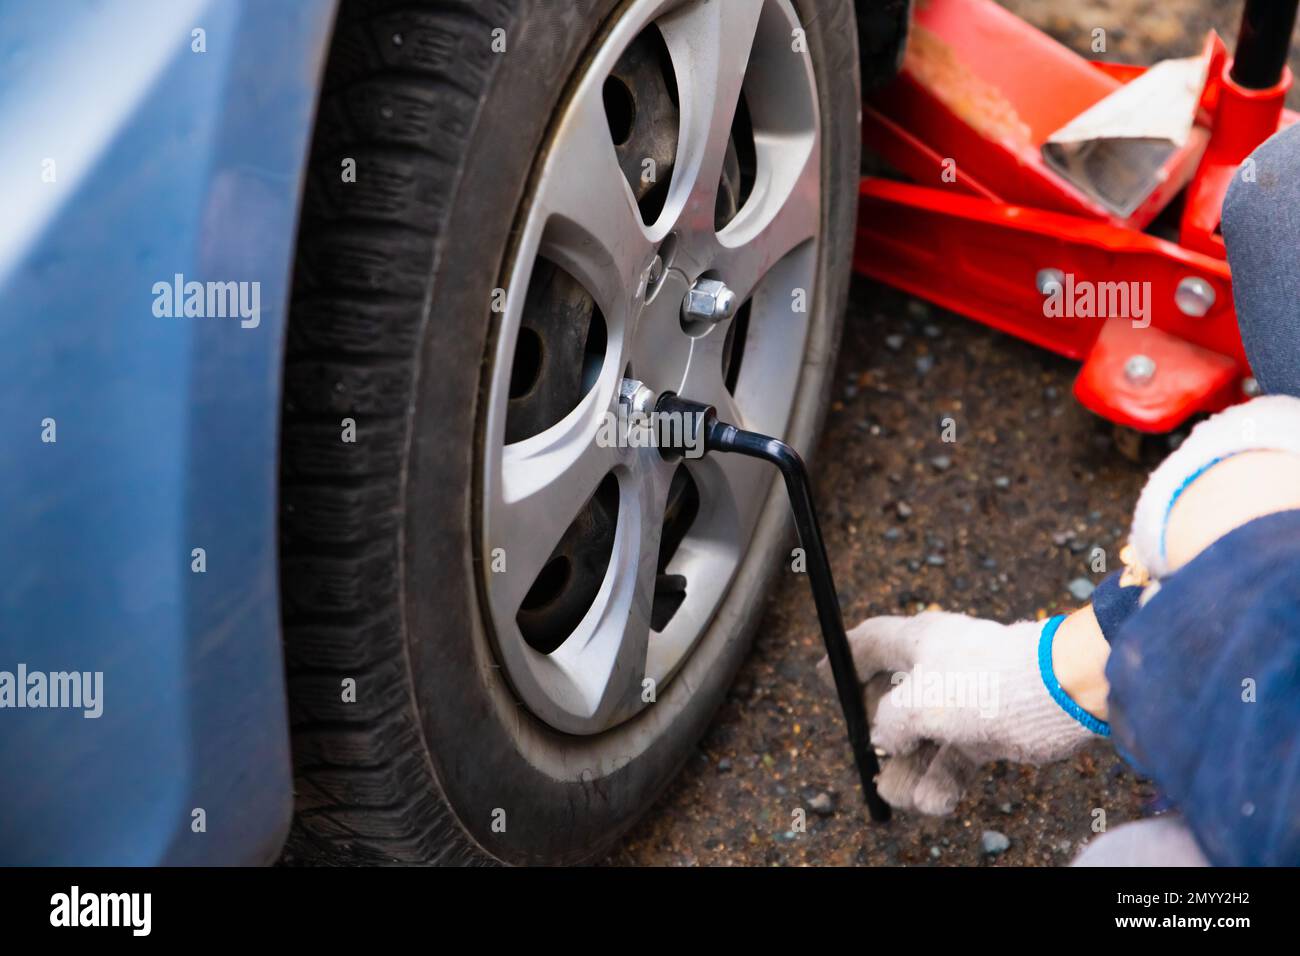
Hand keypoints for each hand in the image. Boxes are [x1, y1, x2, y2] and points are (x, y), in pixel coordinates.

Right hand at [818, 612, 1096, 814]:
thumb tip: (884, 739)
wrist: (1058, 694)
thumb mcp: (915, 703)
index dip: (844, 659)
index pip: (870, 643)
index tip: (825, 677)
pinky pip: (956, 758)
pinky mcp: (990, 730)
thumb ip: (887, 722)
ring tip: (900, 797)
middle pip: (895, 702)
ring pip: (925, 739)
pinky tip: (935, 802)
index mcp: (918, 640)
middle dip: (881, 737)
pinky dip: (943, 781)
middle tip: (870, 761)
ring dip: (910, 772)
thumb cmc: (980, 683)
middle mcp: (940, 666)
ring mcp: (966, 699)